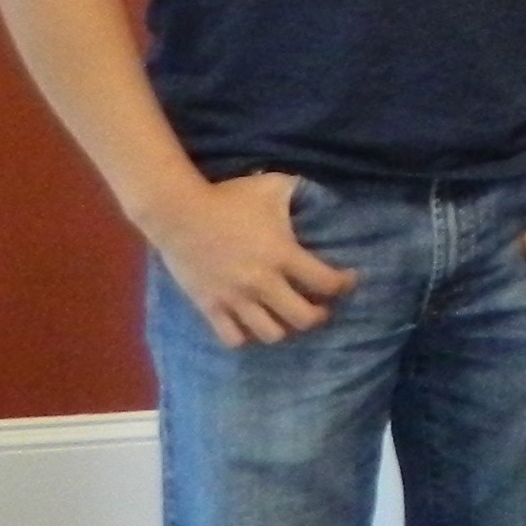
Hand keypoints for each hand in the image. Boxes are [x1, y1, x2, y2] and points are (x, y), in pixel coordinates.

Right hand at [149, 171, 357, 346]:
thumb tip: (320, 191)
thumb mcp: (272, 186)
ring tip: (286, 316)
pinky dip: (247, 335)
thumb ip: (300, 191)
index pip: (327, 282)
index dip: (345, 284)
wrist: (176, 211)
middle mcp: (262, 283)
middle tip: (321, 306)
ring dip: (285, 327)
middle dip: (319, 315)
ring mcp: (234, 299)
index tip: (349, 279)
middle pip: (304, 319)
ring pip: (271, 334)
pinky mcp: (209, 306)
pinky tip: (252, 322)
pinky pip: (233, 338)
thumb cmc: (228, 197)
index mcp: (282, 255)